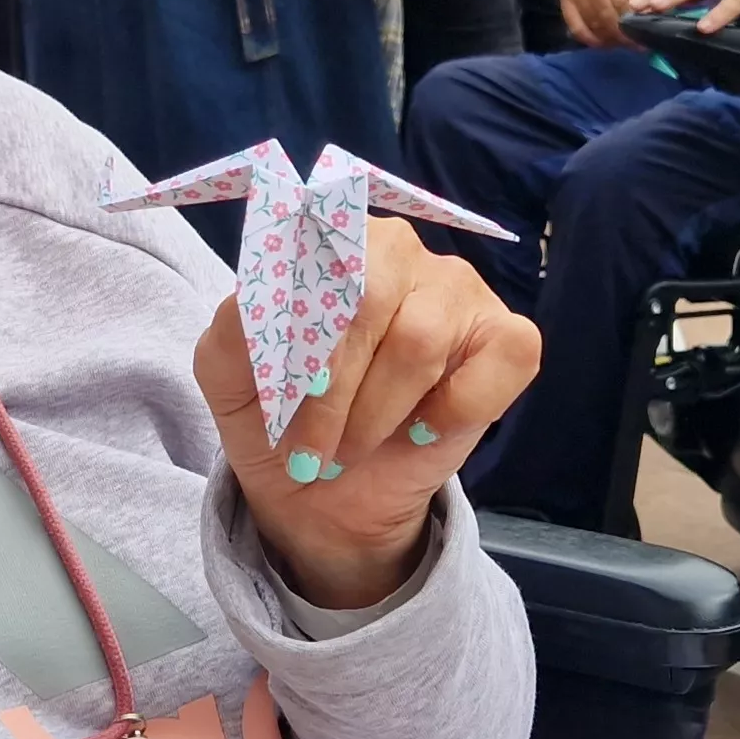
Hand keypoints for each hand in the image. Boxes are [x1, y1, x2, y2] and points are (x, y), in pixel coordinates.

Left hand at [196, 217, 536, 608]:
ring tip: (349, 449)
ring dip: (376, 413)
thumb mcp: (231, 378)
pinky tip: (419, 430)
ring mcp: (460, 290)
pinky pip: (500, 360)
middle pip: (370, 300)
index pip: (319, 259)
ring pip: (421, 340)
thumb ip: (236, 328)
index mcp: (330, 242)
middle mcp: (399, 250)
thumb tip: (258, 294)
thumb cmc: (279, 418)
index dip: (301, 334)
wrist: (323, 496)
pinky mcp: (509, 338)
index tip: (282, 397)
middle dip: (333, 390)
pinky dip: (453, 410)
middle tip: (308, 449)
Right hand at [559, 0, 651, 47]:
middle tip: (635, 45)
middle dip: (622, 34)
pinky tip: (604, 43)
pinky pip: (575, 27)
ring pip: (592, 22)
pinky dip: (590, 39)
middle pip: (606, 13)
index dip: (633, 22)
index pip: (621, 0)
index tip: (643, 36)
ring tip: (623, 44)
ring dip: (608, 38)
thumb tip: (650, 17)